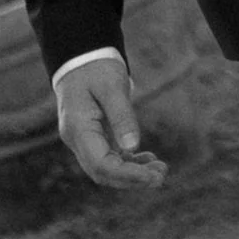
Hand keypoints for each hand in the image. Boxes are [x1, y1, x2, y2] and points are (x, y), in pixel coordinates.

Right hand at [55, 55, 168, 190]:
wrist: (81, 58)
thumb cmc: (96, 69)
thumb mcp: (112, 86)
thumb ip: (122, 116)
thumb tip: (133, 147)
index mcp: (78, 129)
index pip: (100, 165)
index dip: (126, 175)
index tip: (151, 177)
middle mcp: (76, 140)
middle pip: (102, 173)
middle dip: (132, 179)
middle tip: (161, 177)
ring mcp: (83, 140)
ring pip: (106, 169)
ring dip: (132, 173)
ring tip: (160, 169)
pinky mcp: (92, 138)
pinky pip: (109, 158)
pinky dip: (128, 163)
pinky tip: (148, 159)